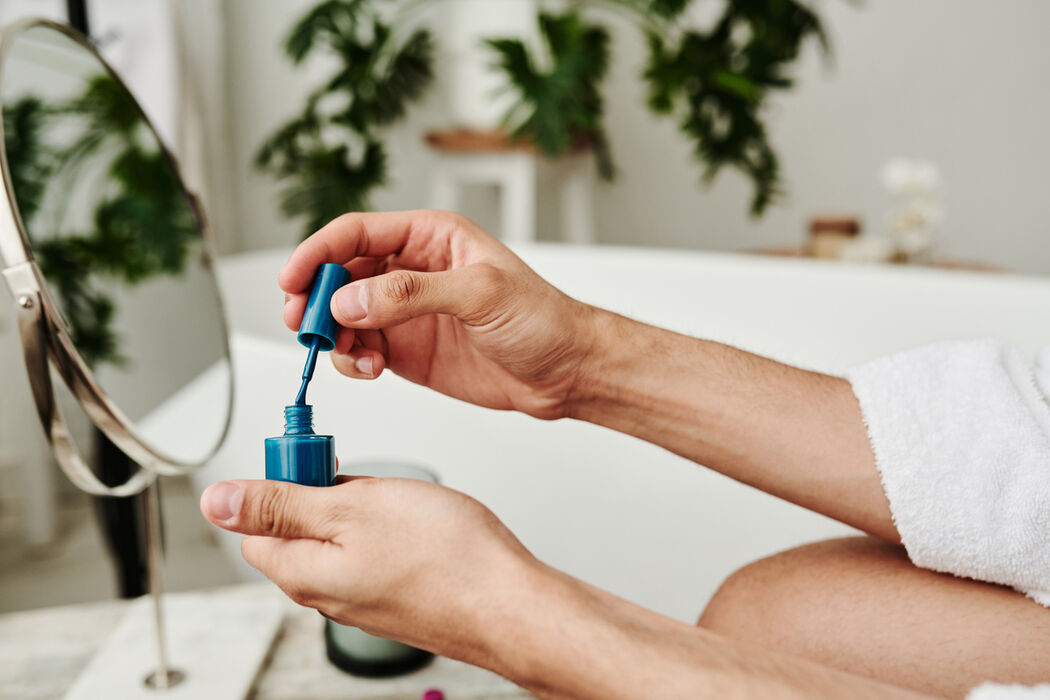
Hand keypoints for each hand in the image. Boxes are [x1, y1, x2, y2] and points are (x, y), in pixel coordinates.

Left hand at [199, 476, 539, 659]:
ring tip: (403, 502)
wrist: (511, 606)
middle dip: (329, 492)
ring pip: (344, 537)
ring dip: (366, 508)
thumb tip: (217, 502)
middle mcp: (328, 593)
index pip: (256, 525)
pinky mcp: (398, 597)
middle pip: (301, 529)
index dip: (282, 483)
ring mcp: (365, 598)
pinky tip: (422, 523)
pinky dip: (393, 529)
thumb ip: (280, 505)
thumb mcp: (352, 508)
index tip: (316, 463)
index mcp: (302, 572)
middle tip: (369, 482)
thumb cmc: (445, 559)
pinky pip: (377, 552)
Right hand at [279, 210, 597, 418]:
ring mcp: (405, 312)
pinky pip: (359, 348)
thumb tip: (352, 300)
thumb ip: (413, 294)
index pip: (357, 233)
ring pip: (343, 315)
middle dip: (315, 297)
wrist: (565, 370)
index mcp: (430, 237)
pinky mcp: (405, 349)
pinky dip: (351, 360)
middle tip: (305, 323)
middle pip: (340, 273)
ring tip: (348, 354)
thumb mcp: (481, 294)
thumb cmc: (541, 318)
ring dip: (332, 334)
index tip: (293, 279)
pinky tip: (367, 369)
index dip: (318, 252)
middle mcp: (411, 270)